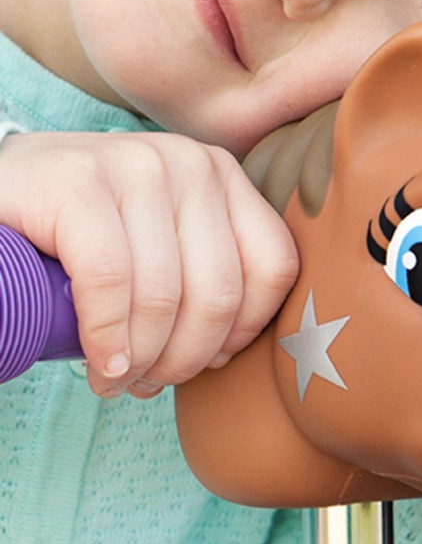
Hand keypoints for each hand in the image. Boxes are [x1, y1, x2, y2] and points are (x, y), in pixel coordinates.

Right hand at [0, 131, 297, 397]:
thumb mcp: (164, 240)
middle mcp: (190, 162)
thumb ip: (205, 272)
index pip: (273, 267)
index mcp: (223, 176)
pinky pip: (110, 281)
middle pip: (220, 292)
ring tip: (118, 379)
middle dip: (185, 359)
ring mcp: (136, 164)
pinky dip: (107, 337)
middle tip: (150, 381)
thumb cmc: (89, 231)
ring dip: (141, 360)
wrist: (6, 188)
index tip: (207, 361)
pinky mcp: (79, 182)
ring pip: (164, 296)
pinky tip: (102, 363)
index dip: (244, 332)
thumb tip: (231, 353)